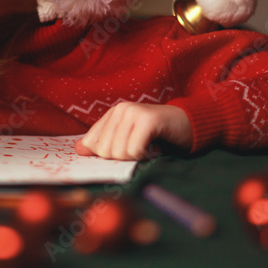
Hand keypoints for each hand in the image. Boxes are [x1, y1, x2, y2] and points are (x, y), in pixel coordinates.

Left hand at [74, 102, 192, 160]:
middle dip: (122, 158)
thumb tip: (78, 150)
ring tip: (147, 147)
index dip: (105, 156)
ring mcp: (134, 112)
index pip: (91, 143)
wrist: (189, 124)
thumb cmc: (158, 135)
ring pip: (119, 153)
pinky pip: (134, 151)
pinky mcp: (148, 120)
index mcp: (112, 113)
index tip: (124, 154)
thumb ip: (104, 142)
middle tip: (139, 149)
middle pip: (104, 151)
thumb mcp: (128, 138)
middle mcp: (120, 109)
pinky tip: (153, 148)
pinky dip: (144, 156)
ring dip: (135, 158)